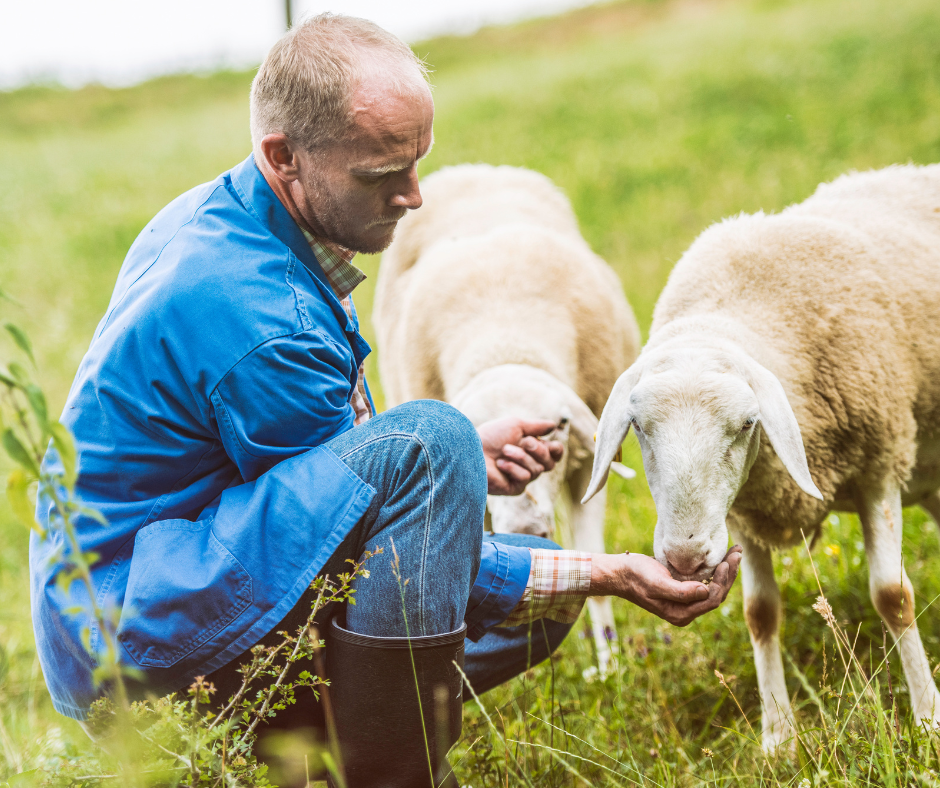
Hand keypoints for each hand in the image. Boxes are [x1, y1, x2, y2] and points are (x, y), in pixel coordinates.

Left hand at [477, 417, 564, 495]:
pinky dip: (513, 468)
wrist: (471, 450)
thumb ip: (536, 426)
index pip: (554, 454)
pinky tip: (500, 464)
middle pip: (549, 463)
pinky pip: (525, 478)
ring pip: (537, 470)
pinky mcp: (515, 488)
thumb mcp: (516, 425)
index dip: (556, 449)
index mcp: (530, 449)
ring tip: (504, 451)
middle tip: (524, 441)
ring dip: (521, 457)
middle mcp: (528, 464)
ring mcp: (522, 477)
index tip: (550, 442)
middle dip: (538, 450)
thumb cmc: (491, 436)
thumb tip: (554, 425)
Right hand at [589, 546, 742, 626]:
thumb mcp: (657, 583)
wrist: (621, 573)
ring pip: (713, 587)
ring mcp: (685, 601)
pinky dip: (714, 569)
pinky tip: (720, 557)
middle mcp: (686, 611)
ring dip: (725, 571)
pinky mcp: (683, 591)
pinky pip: (705, 582)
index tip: (726, 561)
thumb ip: (680, 591)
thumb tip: (705, 591)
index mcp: (681, 613)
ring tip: (735, 552)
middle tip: (737, 552)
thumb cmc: (636, 576)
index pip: (712, 599)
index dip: (722, 581)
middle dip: (729, 574)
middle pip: (716, 594)